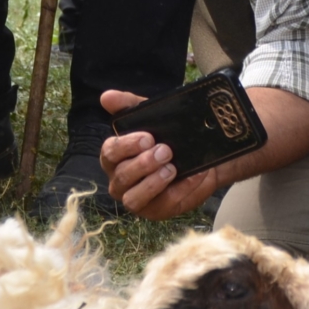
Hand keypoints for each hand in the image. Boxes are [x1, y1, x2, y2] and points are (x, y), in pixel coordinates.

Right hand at [98, 88, 224, 219]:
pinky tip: (193, 176)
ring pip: (133, 198)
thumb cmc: (168, 136)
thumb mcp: (151, 116)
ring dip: (153, 183)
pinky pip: (163, 205)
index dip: (126, 146)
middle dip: (143, 164)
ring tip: (171, 168)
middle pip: (122, 176)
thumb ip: (128, 105)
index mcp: (115, 156)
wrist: (201, 154)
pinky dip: (180, 190)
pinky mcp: (156, 211)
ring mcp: (136, 198)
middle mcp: (120, 180)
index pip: (110, 152)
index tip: (148, 138)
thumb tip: (106, 97)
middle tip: (165, 151)